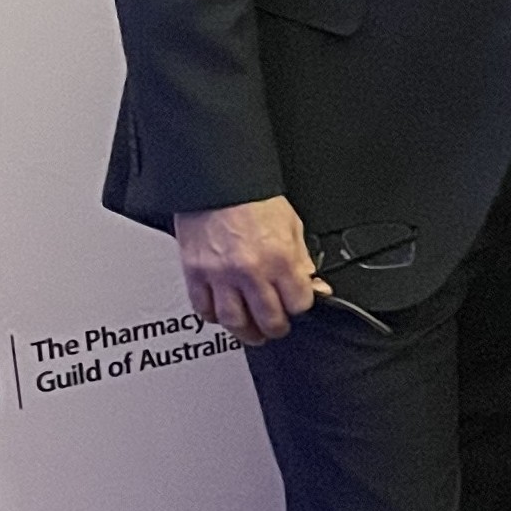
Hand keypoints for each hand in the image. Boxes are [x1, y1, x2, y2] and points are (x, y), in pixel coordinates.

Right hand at [174, 196, 327, 345]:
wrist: (218, 179)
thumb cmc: (253, 197)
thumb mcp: (291, 224)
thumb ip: (302, 259)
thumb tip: (315, 285)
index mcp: (279, 257)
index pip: (298, 304)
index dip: (300, 306)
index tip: (296, 304)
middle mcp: (250, 270)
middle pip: (268, 320)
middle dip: (276, 327)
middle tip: (276, 326)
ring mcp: (220, 274)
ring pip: (234, 322)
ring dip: (246, 332)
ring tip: (252, 330)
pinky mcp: (195, 273)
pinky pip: (203, 308)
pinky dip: (214, 316)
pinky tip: (223, 312)